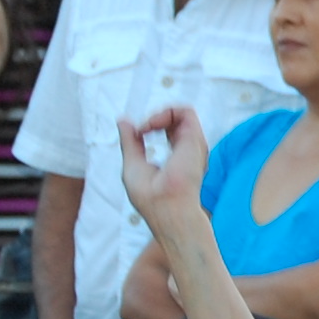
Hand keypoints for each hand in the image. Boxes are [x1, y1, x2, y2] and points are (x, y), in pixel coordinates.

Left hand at [115, 107, 210, 226]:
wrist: (165, 208)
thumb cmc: (151, 197)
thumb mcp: (132, 164)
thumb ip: (130, 142)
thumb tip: (124, 121)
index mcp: (177, 156)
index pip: (169, 130)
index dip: (152, 125)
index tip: (138, 134)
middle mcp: (188, 149)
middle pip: (176, 120)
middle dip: (156, 117)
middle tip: (141, 129)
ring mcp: (193, 144)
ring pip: (182, 113)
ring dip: (160, 114)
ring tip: (147, 126)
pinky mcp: (195, 139)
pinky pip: (186, 111)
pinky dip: (166, 112)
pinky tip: (152, 125)